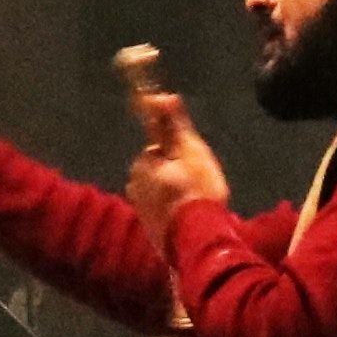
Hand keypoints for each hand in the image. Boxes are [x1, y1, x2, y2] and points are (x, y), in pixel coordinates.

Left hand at [122, 80, 228, 242]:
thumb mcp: (191, 150)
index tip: (193, 163)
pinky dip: (170, 207)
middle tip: (201, 181)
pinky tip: (187, 214)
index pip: (158, 144)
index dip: (177, 147)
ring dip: (172, 189)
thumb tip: (162, 95)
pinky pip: (159, 208)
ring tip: (196, 200)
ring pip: (158, 188)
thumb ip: (173, 123)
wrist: (195, 241)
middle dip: (174, 169)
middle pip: (158, 166)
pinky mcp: (146, 225)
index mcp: (145, 161)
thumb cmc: (197, 191)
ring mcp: (139, 206)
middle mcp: (135, 182)